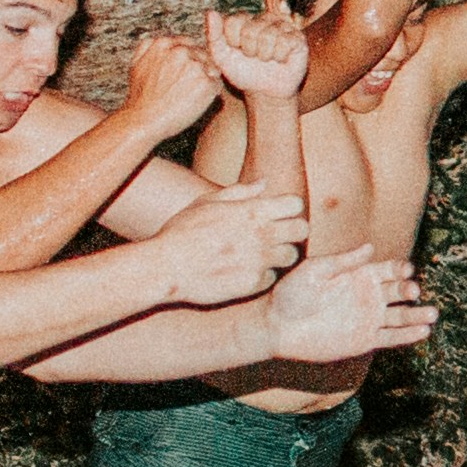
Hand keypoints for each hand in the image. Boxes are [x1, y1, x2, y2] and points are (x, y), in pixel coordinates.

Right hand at [118, 39, 221, 140]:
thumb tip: (158, 39)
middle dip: (198, 69)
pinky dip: (210, 93)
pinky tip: (195, 101)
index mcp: (164, 44)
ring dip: (205, 80)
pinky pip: (216, 85)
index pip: (188, 44)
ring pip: (211, 69)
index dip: (188, 60)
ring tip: (188, 95)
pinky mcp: (206, 83)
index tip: (182, 74)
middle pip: (202, 56)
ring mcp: (195, 66)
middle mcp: (181, 51)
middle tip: (187, 87)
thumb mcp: (136, 65)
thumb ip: (148, 48)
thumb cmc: (140, 96)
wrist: (144, 119)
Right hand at [142, 188, 310, 305]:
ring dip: (280, 254)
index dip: (289, 209)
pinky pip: (272, 277)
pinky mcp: (254, 283)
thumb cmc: (181, 232)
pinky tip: (245, 271)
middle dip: (293, 231)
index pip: (295, 204)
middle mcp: (261, 235)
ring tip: (260, 255)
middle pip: (302, 230)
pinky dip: (262, 275)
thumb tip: (265, 183)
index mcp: (252, 211)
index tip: (278, 214)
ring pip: (291, 256)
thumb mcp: (206, 203)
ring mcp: (260, 260)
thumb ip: (239, 192)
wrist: (165, 267)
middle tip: (277, 236)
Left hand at [204, 5, 310, 102]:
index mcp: (245, 20)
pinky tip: (280, 60)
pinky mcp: (298, 37)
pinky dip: (279, 56)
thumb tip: (211, 13)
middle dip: (249, 50)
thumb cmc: (243, 72)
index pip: (233, 22)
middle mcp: (265, 18)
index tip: (237, 51)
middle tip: (254, 57)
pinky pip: (286, 42)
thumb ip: (214, 36)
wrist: (265, 91)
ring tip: (267, 59)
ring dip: (264, 55)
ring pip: (269, 35)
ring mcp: (283, 27)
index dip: (233, 41)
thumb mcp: (222, 58)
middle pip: (250, 30)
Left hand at [266, 248, 439, 359]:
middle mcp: (369, 296)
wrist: (276, 326)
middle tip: (413, 292)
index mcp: (360, 275)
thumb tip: (370, 247)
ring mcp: (369, 319)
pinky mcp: (365, 340)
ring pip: (401, 316)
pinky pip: (392, 337)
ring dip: (418, 315)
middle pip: (400, 291)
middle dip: (410, 290)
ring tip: (432, 314)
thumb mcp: (315, 270)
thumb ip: (343, 260)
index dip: (401, 269)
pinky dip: (408, 335)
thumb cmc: (291, 294)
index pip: (390, 270)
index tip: (406, 271)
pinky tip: (423, 332)